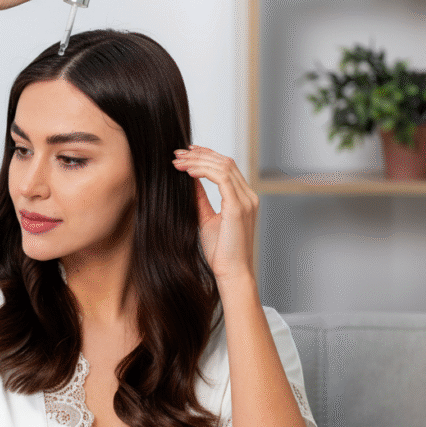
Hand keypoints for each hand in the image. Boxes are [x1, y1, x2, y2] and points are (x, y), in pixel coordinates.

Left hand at [172, 145, 259, 282]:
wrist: (231, 272)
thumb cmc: (221, 251)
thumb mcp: (207, 219)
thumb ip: (200, 198)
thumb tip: (189, 180)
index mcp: (243, 198)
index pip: (226, 167)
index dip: (206, 156)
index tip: (186, 153)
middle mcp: (248, 196)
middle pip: (225, 162)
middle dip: (200, 154)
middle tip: (177, 154)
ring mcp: (245, 201)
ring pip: (224, 166)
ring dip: (199, 160)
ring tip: (178, 162)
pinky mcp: (238, 207)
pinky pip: (222, 178)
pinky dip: (204, 171)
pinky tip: (188, 171)